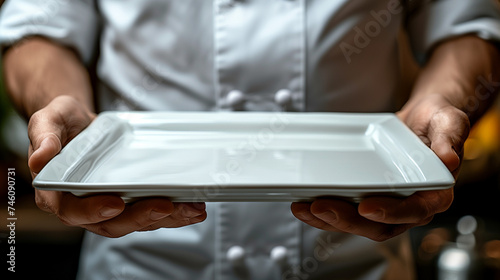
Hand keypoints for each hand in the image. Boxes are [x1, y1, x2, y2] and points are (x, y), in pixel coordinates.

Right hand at [29, 96, 206, 237]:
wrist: (81, 124)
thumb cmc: (63, 123)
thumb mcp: (49, 119)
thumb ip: (44, 136)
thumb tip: (39, 158)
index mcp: (59, 193)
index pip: (73, 211)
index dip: (94, 211)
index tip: (116, 203)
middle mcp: (84, 206)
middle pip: (112, 223)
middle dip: (141, 218)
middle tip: (167, 206)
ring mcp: (109, 205)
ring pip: (136, 221)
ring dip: (166, 219)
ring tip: (192, 210)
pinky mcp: (129, 200)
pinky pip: (149, 211)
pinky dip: (172, 212)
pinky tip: (193, 206)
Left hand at [291, 95, 468, 240]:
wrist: (422, 120)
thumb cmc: (436, 122)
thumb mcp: (448, 121)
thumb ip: (449, 137)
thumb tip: (449, 158)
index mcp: (433, 193)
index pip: (414, 211)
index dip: (390, 212)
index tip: (367, 207)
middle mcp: (410, 205)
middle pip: (379, 225)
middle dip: (347, 220)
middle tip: (320, 206)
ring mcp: (387, 203)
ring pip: (359, 223)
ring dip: (329, 220)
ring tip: (303, 209)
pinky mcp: (370, 197)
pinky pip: (348, 211)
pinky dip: (326, 211)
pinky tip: (305, 203)